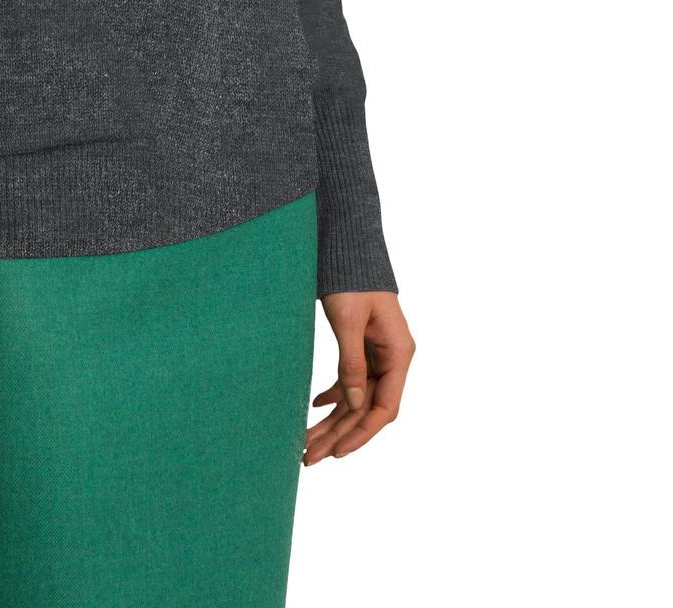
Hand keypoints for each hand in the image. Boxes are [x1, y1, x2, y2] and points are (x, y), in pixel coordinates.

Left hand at [303, 290, 414, 464]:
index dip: (361, 433)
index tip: (336, 452)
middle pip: (367, 409)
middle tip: (309, 457)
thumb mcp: (348, 320)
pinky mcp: (364, 346)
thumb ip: (352, 363)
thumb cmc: (352, 278)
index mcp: (399, 353)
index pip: (385, 408)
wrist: (349, 247)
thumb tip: (353, 405)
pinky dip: (334, 395)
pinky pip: (351, 380)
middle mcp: (393, 358)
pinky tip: (315, 406)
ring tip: (305, 442)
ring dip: (333, 420)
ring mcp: (379, 354)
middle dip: (339, 434)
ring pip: (357, 398)